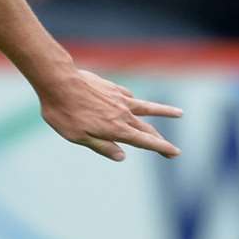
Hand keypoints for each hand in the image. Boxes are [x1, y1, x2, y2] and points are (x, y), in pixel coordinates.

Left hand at [40, 68, 181, 161]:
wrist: (59, 82)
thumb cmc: (64, 113)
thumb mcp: (79, 137)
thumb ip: (102, 147)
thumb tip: (122, 156)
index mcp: (116, 129)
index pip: (144, 141)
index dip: (161, 147)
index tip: (175, 152)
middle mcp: (123, 114)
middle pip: (148, 128)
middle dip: (161, 140)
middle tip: (174, 151)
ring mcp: (119, 99)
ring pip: (147, 107)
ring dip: (164, 111)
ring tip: (179, 113)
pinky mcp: (112, 88)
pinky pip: (130, 97)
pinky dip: (136, 102)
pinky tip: (137, 102)